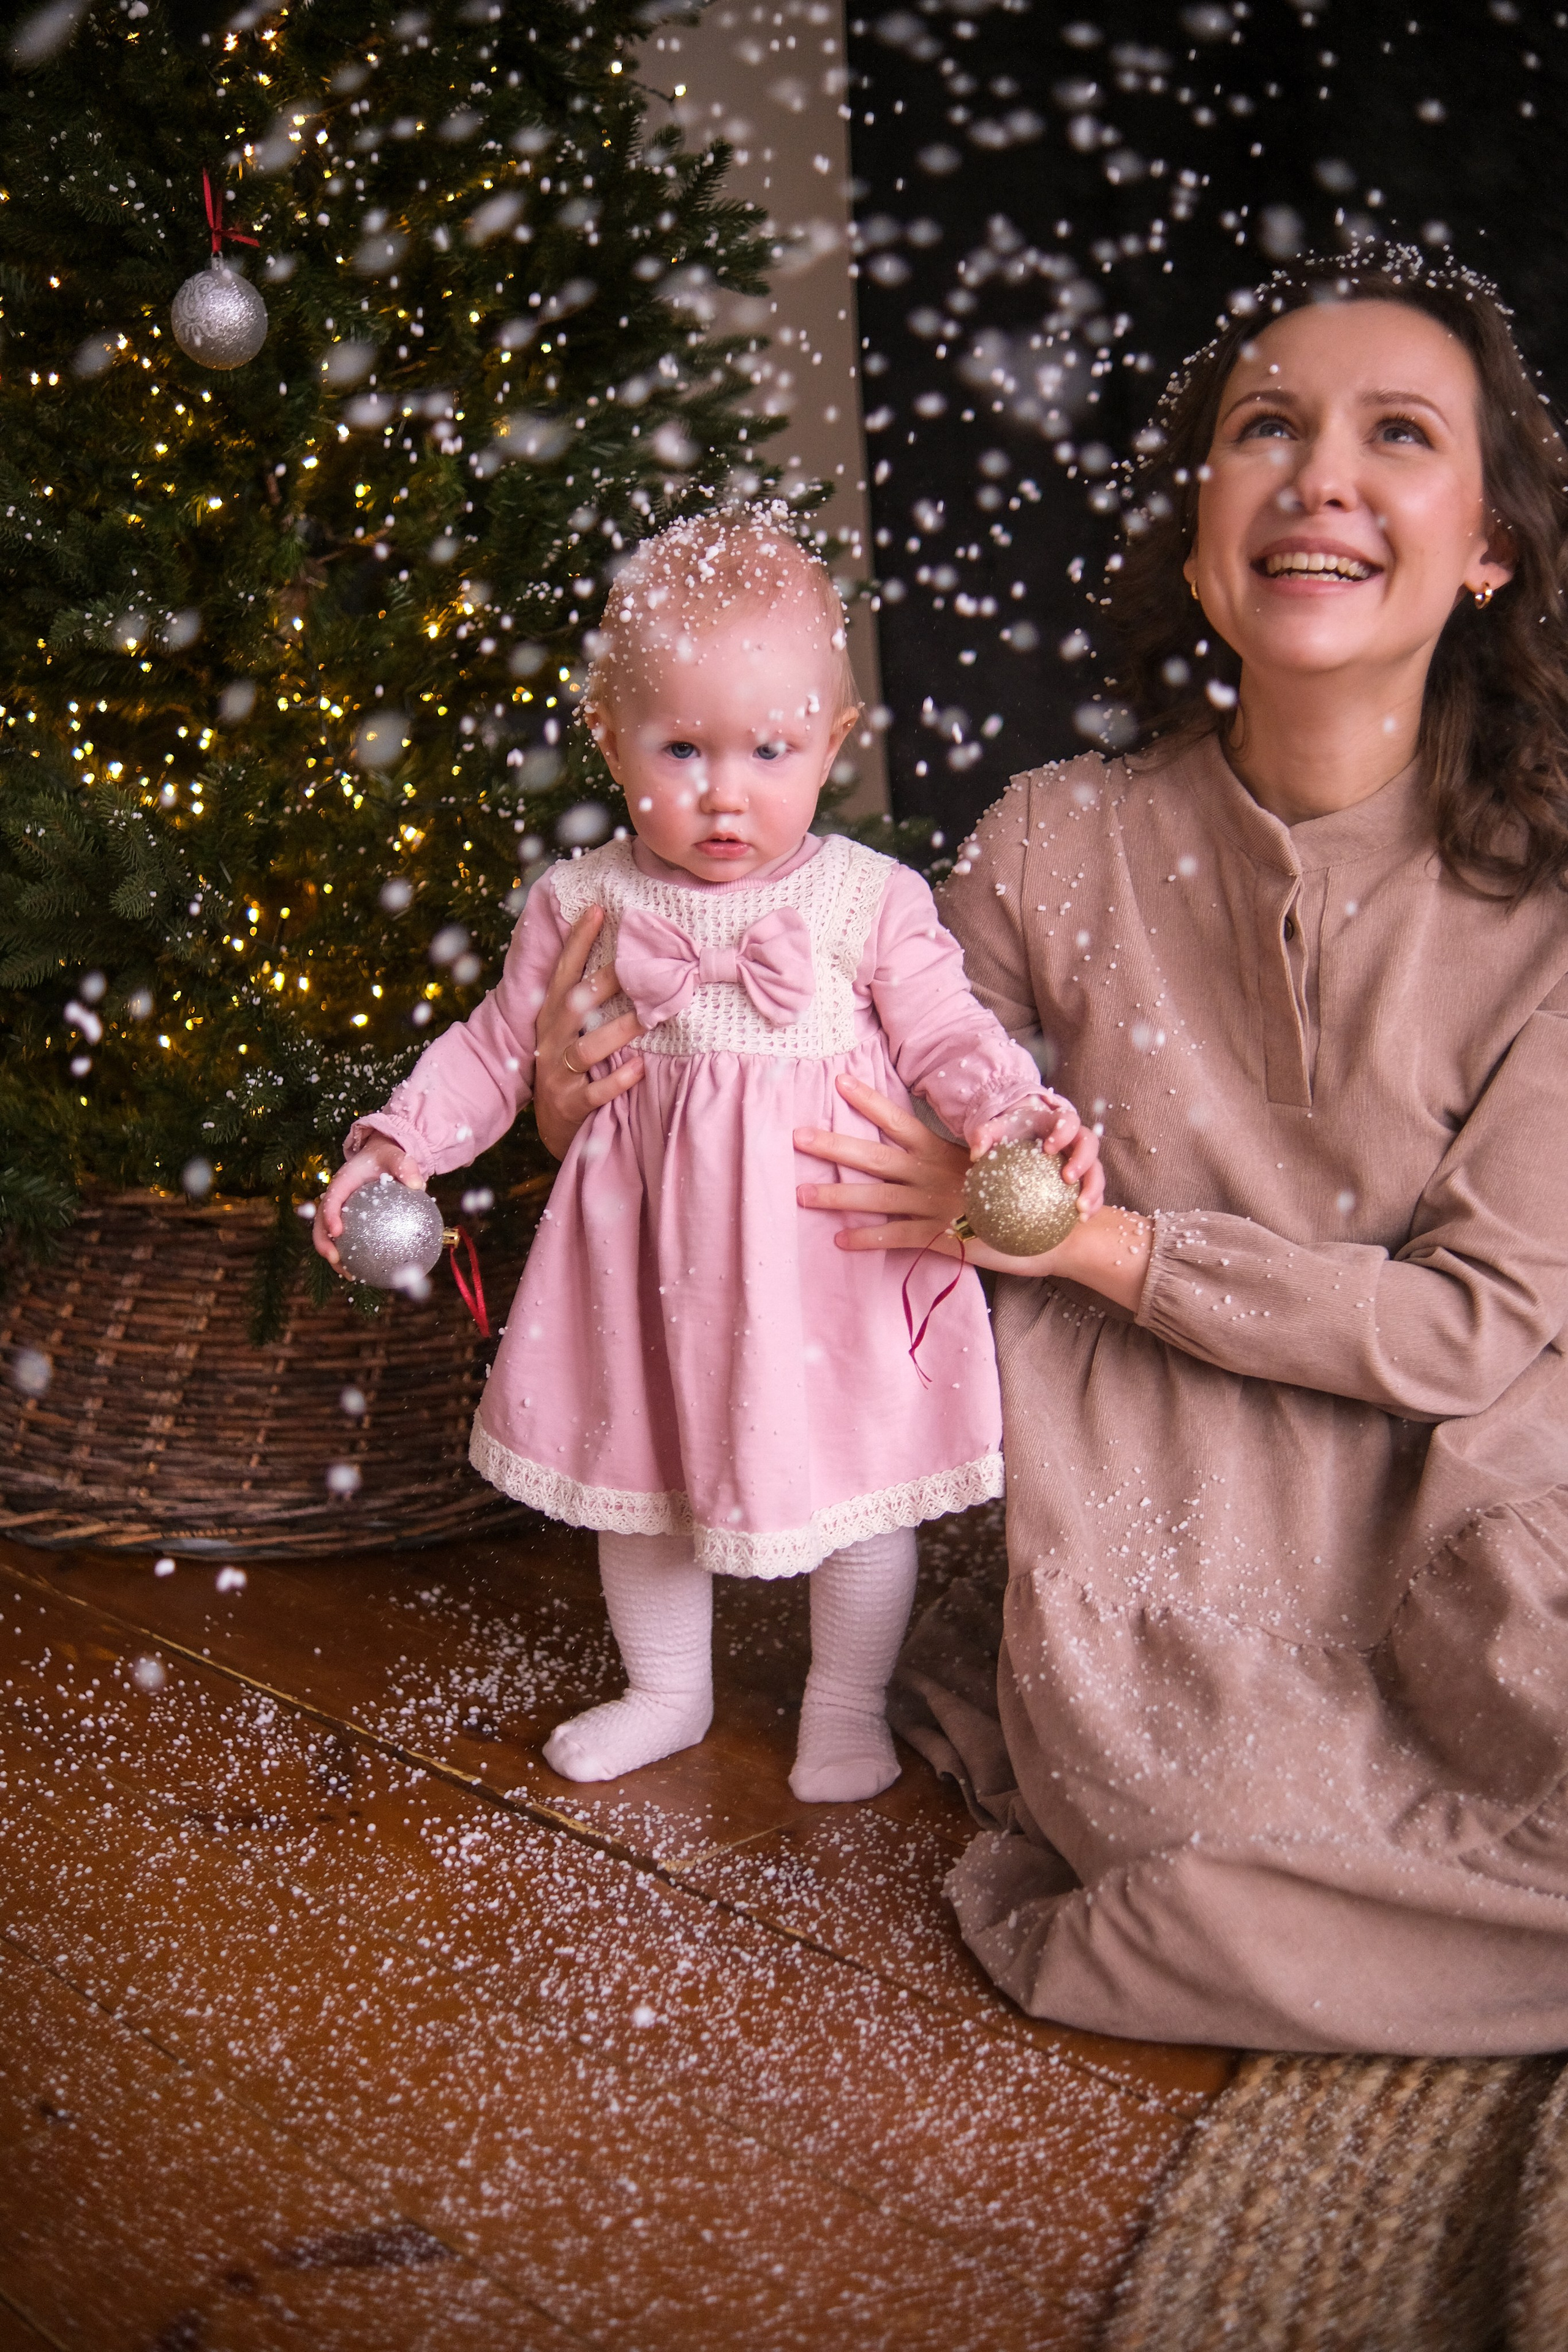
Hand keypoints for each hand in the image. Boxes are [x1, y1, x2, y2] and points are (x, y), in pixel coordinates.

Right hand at [314, 1131, 421, 1273]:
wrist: (382, 1159)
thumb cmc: (388, 1158)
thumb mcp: (397, 1157)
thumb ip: (406, 1167)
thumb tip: (418, 1186)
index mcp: (342, 1182)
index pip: (331, 1198)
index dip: (329, 1214)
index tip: (337, 1231)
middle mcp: (336, 1198)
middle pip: (320, 1221)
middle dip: (323, 1242)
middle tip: (334, 1258)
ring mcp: (339, 1212)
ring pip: (328, 1236)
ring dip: (334, 1256)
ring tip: (349, 1275)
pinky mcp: (348, 1222)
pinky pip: (348, 1240)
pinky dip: (353, 1257)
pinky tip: (367, 1273)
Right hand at [532, 905, 644, 1159]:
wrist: (553, 1124)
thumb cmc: (573, 1065)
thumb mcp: (571, 1029)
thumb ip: (589, 999)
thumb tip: (628, 957)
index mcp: (552, 1015)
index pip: (564, 971)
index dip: (577, 940)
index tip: (598, 909)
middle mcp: (551, 1038)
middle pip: (576, 1004)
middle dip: (606, 983)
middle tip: (641, 965)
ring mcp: (558, 1072)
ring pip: (587, 1048)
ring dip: (619, 1031)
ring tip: (651, 1018)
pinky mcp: (570, 1104)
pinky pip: (595, 1091)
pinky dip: (618, 1080)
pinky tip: (640, 1068)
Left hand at [795, 1073, 1149, 1306]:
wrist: (1058, 1227)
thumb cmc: (1025, 1190)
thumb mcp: (990, 1162)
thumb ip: (956, 1159)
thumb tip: (929, 1153)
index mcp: (944, 1151)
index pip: (899, 1120)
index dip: (868, 1102)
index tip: (838, 1082)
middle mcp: (934, 1174)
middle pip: (874, 1156)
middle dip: (833, 1145)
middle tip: (795, 1136)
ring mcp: (936, 1207)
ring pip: (876, 1199)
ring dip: (836, 1197)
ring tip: (800, 1194)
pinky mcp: (943, 1238)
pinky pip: (897, 1239)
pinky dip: (868, 1240)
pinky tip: (839, 1241)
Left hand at [970, 1092, 1105, 1218]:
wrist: (1023, 1137)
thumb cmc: (1011, 1132)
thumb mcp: (996, 1129)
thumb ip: (984, 1136)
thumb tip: (976, 1154)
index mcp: (1058, 1122)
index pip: (1068, 1121)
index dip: (1064, 1132)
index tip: (1049, 1148)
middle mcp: (1075, 1139)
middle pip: (1090, 1145)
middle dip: (1083, 1162)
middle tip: (1068, 1179)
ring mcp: (1083, 1159)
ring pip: (1097, 1171)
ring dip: (1094, 1190)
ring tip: (1081, 1209)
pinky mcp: (1084, 1177)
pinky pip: (1096, 1191)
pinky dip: (1093, 1204)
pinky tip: (1081, 1220)